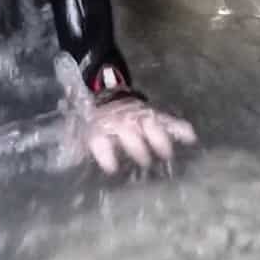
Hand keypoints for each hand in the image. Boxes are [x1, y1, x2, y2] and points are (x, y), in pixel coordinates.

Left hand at [53, 55, 196, 174]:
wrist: (101, 91)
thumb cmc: (91, 119)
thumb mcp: (76, 132)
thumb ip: (73, 148)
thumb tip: (68, 165)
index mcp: (98, 126)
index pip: (100, 139)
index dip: (105, 153)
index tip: (111, 168)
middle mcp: (119, 120)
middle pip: (129, 132)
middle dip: (137, 147)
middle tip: (145, 162)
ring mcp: (137, 115)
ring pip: (150, 124)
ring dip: (158, 138)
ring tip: (166, 154)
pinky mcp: (151, 113)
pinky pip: (168, 119)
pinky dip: (180, 127)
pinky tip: (191, 137)